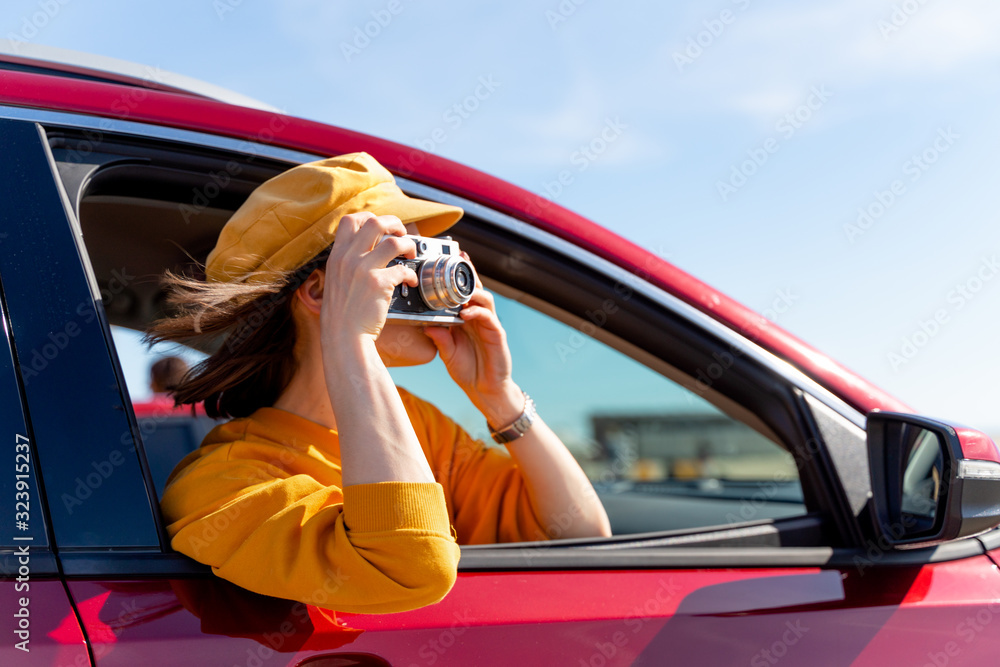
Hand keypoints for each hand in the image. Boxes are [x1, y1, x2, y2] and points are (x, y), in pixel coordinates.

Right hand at [320, 213, 416, 343]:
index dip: (369, 217)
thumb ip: (347, 263)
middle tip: (402, 234)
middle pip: (375, 223)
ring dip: (409, 245)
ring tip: (412, 254)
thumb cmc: (342, 313)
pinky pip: (404, 269)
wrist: (343, 337)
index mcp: (337, 256)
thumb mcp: (335, 280)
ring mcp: (363, 270)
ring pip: (394, 242)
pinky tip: (412, 282)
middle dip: (394, 223)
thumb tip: (365, 250)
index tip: (382, 226)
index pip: (350, 220)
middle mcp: (349, 258)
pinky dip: (412, 275)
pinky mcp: (379, 284)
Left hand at [423, 273, 522, 426]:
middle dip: (468, 273)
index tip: (448, 260)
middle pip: (476, 289)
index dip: (457, 277)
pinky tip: (466, 313)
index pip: (463, 293)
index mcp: (466, 319)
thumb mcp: (447, 352)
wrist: (485, 390)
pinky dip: (477, 312)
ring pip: (485, 299)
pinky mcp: (497, 335)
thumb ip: (439, 338)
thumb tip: (425, 324)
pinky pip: (488, 318)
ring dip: (473, 291)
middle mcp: (479, 318)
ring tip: (459, 288)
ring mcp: (489, 325)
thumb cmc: (468, 369)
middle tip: (459, 259)